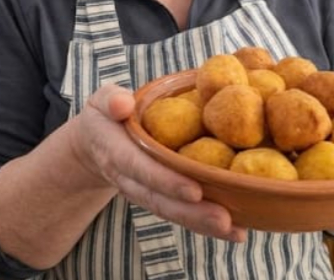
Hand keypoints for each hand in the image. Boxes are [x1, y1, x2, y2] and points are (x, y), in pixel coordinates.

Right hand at [70, 83, 247, 241]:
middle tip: (224, 219)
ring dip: (203, 224)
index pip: (140, 168)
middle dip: (192, 212)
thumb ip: (110, 99)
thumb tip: (122, 106)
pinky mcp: (159, 199)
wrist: (96, 145)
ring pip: (173, 212)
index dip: (165, 180)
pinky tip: (237, 232)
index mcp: (116, 151)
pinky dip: (207, 226)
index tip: (194, 190)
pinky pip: (181, 215)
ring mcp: (144, 193)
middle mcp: (130, 179)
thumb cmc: (106, 116)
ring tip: (236, 232)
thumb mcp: (102, 101)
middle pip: (160, 200)